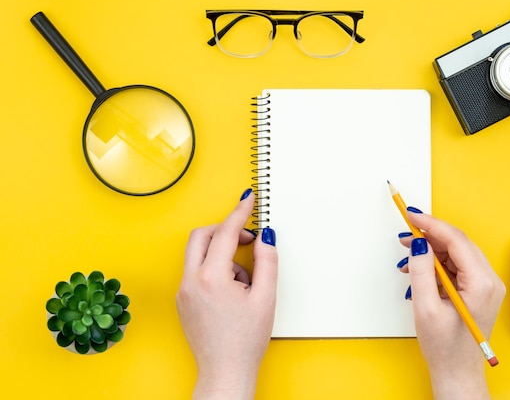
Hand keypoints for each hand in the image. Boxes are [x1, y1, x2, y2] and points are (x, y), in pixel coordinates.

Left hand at [176, 189, 277, 399]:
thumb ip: (267, 261)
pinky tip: (232, 289)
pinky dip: (214, 268)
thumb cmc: (244, 341)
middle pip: (201, 236)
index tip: (247, 199)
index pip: (224, 233)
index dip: (239, 212)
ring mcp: (183, 291)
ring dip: (221, 252)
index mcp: (211, 278)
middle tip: (248, 238)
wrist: (225, 371)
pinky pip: (197, 271)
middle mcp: (191, 281)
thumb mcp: (266, 298)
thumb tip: (265, 237)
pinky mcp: (183, 300)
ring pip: (198, 253)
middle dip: (224, 230)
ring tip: (245, 279)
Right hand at [397, 210, 504, 399]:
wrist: (457, 372)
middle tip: (406, 235)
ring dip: (431, 251)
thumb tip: (420, 244)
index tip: (412, 216)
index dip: (431, 224)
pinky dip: (436, 264)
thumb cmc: (446, 348)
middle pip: (457, 244)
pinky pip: (456, 266)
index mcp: (482, 284)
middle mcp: (488, 281)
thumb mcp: (426, 308)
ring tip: (408, 256)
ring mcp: (484, 285)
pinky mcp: (477, 290)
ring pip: (455, 253)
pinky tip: (418, 270)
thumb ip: (422, 272)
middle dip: (430, 236)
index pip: (456, 240)